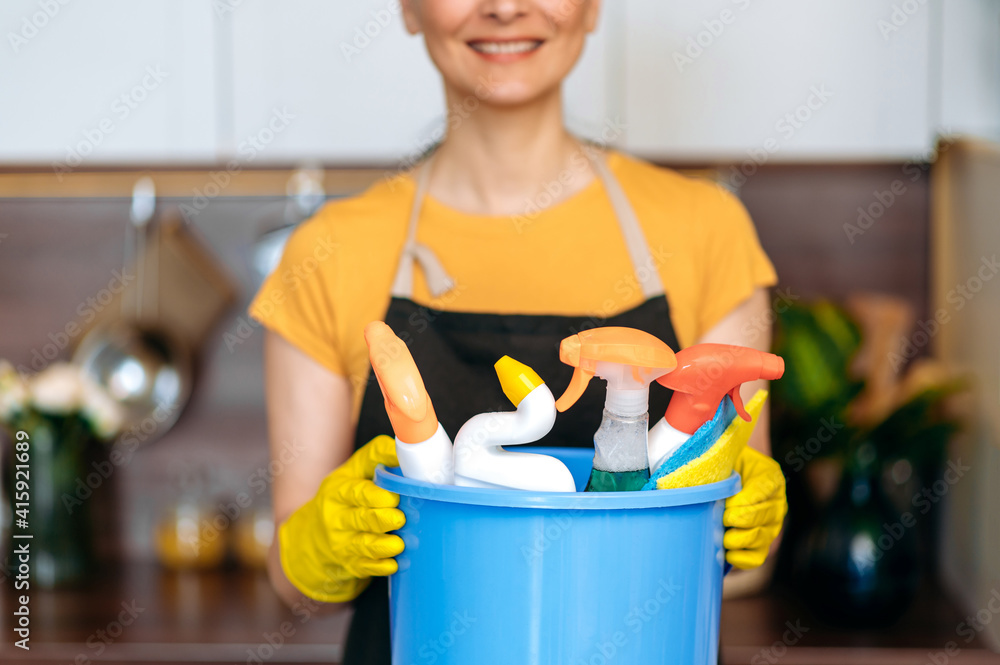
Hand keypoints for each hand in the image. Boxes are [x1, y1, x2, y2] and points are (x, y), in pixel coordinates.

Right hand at [278, 435, 405, 601]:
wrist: (308, 539)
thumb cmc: (341, 499)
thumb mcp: (351, 472)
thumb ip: (376, 456)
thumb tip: (403, 445)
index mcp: (338, 492)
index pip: (356, 493)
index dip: (375, 496)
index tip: (393, 497)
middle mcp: (337, 518)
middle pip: (361, 519)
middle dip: (382, 519)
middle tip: (399, 518)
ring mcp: (341, 543)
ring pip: (363, 545)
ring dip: (383, 545)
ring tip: (399, 543)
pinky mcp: (349, 564)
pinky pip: (365, 567)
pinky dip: (379, 566)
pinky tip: (393, 563)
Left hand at [723, 446, 786, 569]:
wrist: (731, 477)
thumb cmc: (726, 466)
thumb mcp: (727, 457)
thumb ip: (723, 464)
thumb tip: (706, 485)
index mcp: (771, 477)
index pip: (764, 489)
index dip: (744, 500)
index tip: (727, 502)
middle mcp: (777, 503)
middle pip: (761, 516)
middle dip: (737, 519)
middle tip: (721, 518)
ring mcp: (773, 525)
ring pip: (760, 537)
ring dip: (737, 539)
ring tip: (720, 534)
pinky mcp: (764, 544)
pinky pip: (757, 557)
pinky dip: (740, 559)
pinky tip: (726, 552)